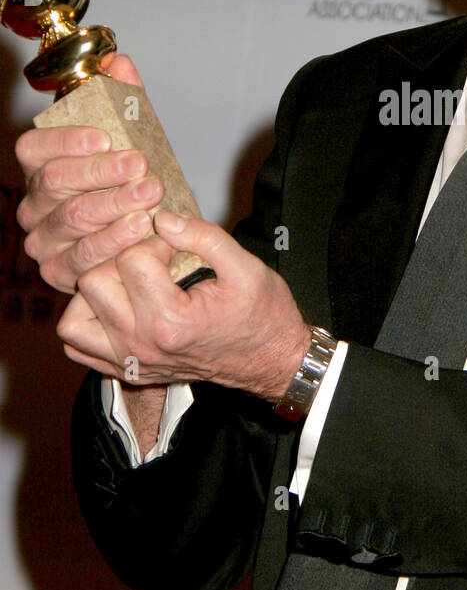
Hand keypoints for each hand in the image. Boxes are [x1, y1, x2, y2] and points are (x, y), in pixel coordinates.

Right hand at [15, 54, 164, 292]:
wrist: (144, 235)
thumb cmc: (128, 182)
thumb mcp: (132, 139)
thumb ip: (125, 100)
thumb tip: (119, 61)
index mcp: (40, 165)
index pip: (35, 148)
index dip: (66, 141)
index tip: (106, 138)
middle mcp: (33, 203)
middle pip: (57, 183)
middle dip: (102, 174)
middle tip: (142, 169)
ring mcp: (43, 240)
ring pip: (73, 221)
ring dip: (114, 209)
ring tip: (150, 200)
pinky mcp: (58, 273)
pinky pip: (83, 260)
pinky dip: (116, 246)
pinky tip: (142, 232)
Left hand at [57, 210, 312, 402]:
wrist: (270, 360)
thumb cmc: (262, 315)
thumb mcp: (246, 267)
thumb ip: (203, 237)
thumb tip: (162, 218)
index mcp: (170, 320)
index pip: (131, 259)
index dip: (155, 241)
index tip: (177, 247)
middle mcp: (142, 346)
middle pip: (93, 283)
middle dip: (121, 261)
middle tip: (152, 262)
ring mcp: (130, 362)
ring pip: (73, 319)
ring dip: (95, 293)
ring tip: (127, 284)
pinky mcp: (127, 370)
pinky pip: (77, 347)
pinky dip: (87, 323)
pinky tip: (115, 307)